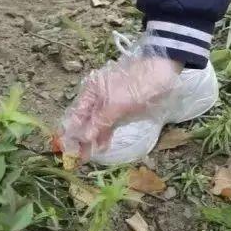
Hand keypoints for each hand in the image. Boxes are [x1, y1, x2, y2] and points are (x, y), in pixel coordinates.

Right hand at [57, 54, 181, 158]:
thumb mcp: (118, 103)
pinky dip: (104, 134)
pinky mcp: (121, 110)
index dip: (71, 132)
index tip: (67, 149)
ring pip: (96, 123)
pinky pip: (109, 123)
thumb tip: (85, 137)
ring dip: (92, 139)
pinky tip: (101, 146)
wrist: (162, 72)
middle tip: (78, 157)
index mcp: (92, 90)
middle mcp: (97, 96)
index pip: (76, 114)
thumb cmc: (137, 84)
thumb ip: (101, 120)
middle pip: (85, 120)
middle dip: (80, 138)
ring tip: (88, 156)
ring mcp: (109, 103)